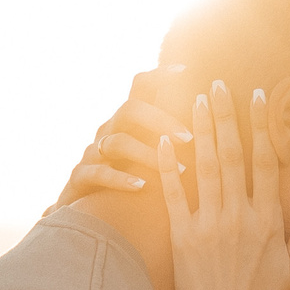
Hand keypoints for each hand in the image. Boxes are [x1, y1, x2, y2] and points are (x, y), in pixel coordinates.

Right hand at [46, 67, 197, 212]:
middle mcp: (108, 131)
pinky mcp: (79, 178)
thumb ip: (169, 138)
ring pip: (117, 143)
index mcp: (126, 122)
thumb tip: (210, 125)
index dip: (159, 75)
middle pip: (129, 110)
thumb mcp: (146, 155)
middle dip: (161, 120)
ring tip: (180, 171)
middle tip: (189, 138)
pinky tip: (141, 185)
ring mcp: (91, 154)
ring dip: (149, 155)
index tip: (185, 71)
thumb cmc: (127, 184)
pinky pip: (98, 174)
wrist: (82, 218)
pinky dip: (120, 179)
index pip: (139, 87)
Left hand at [156, 80, 289, 289]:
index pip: (264, 163)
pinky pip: (174, 195)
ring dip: (200, 130)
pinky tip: (165, 140)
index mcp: (267, 221)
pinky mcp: (182, 238)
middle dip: (225, 116)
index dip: (260, 126)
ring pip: (204, 167)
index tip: (256, 96)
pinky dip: (169, 166)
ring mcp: (208, 226)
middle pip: (231, 155)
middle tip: (217, 84)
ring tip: (195, 99)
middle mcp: (238, 217)